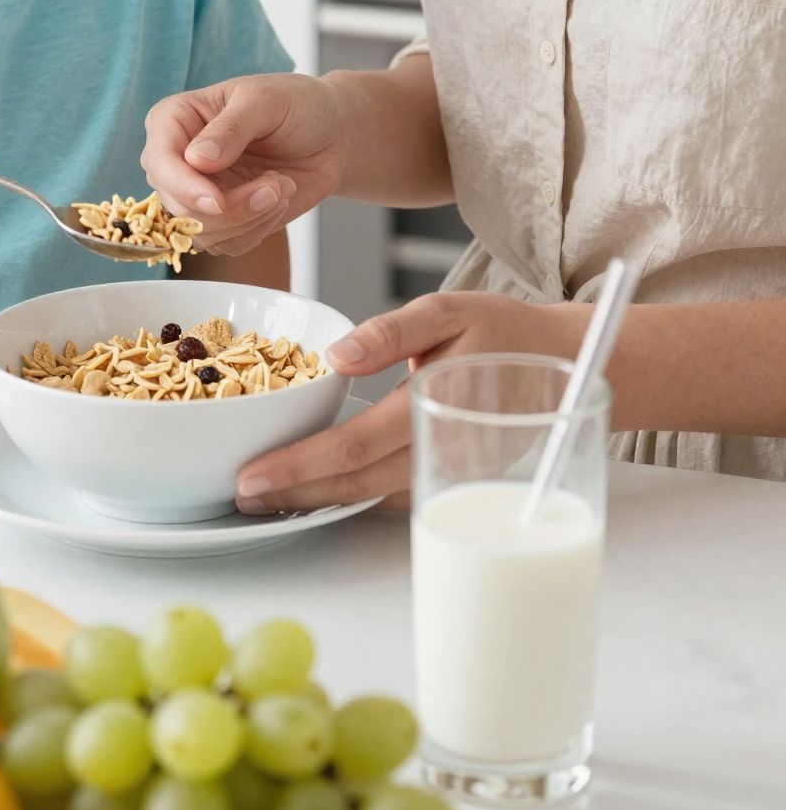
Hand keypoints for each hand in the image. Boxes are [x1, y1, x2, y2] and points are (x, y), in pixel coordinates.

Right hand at [141, 74, 348, 256]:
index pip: (159, 161)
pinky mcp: (222, 219)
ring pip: (202, 233)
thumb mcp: (266, 101)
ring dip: (250, 219)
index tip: (218, 200)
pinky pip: (227, 245)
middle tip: (274, 188)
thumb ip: (230, 127)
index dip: (184, 187)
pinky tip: (277, 200)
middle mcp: (178, 159)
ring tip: (281, 187)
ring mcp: (198, 192)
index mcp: (174, 119)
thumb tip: (196, 159)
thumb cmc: (296, 104)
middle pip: (178, 206)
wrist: (332, 134)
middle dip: (231, 209)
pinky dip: (258, 229)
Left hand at [234, 292, 586, 511]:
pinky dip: (352, 497)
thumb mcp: (450, 307)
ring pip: (372, 498)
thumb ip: (393, 332)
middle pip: (355, 485)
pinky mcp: (452, 478)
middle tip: (240, 498)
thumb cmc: (505, 330)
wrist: (568, 364)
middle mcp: (441, 452)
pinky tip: (319, 490)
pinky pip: (392, 495)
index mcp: (434, 405)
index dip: (300, 467)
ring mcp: (449, 474)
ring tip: (267, 498)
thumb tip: (338, 358)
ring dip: (319, 501)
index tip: (251, 477)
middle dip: (295, 494)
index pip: (355, 448)